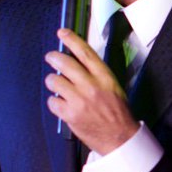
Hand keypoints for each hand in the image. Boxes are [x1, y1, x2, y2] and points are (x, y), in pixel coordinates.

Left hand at [45, 29, 138, 153]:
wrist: (119, 138)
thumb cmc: (117, 113)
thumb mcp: (113, 87)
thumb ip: (97, 74)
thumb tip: (77, 62)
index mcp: (104, 77)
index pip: (85, 52)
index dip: (71, 39)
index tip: (62, 33)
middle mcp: (91, 86)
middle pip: (64, 62)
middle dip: (53, 57)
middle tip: (51, 57)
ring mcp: (79, 100)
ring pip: (54, 80)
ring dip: (53, 81)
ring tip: (57, 85)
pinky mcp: (70, 114)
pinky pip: (52, 101)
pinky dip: (54, 102)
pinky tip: (61, 104)